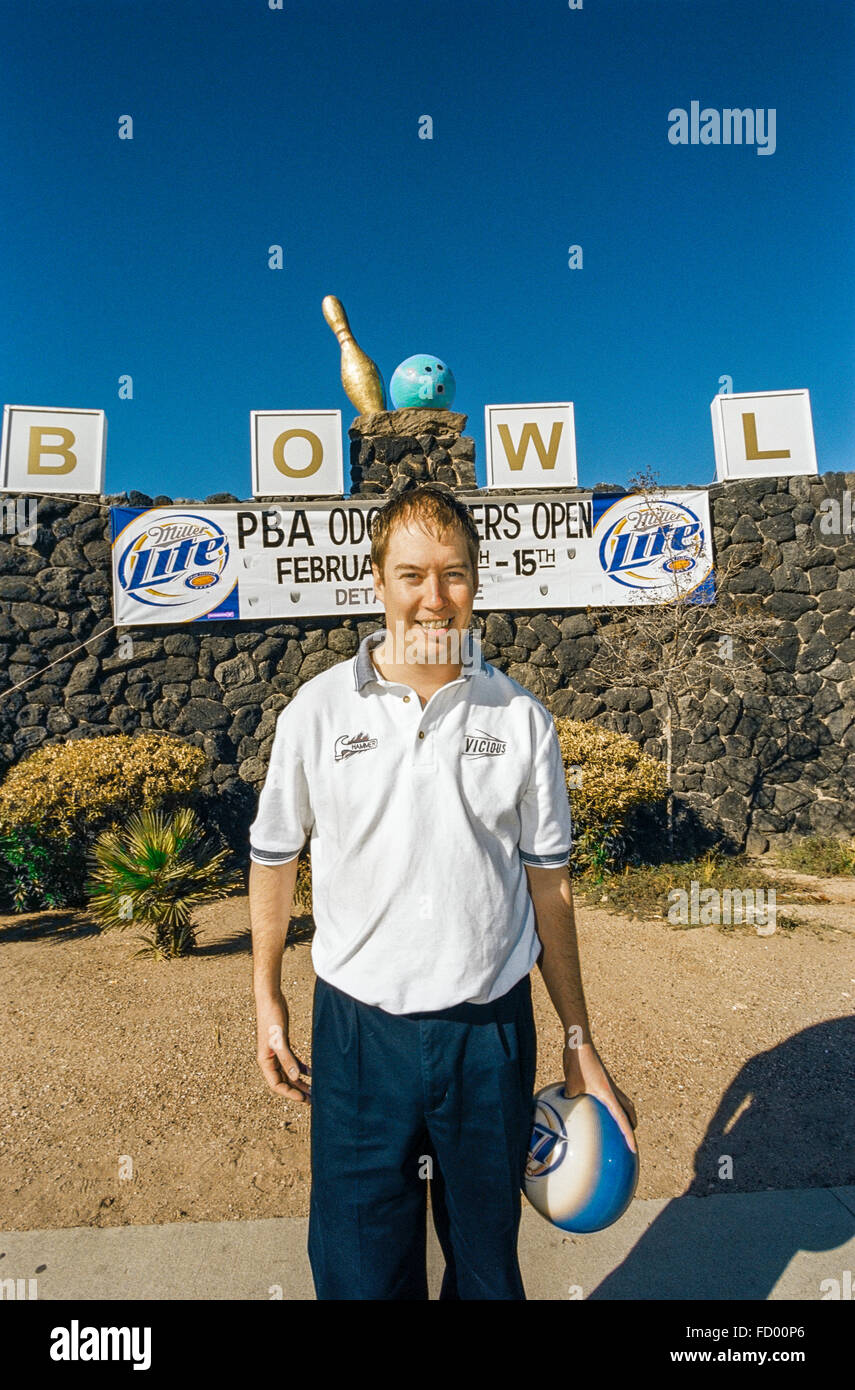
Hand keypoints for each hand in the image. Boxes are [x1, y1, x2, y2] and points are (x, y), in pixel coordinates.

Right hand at [256, 995, 311, 1103]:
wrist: (270, 999)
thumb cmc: (271, 1018)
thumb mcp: (279, 1040)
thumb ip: (287, 1059)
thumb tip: (295, 1078)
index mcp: (265, 1061)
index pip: (277, 1085)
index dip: (290, 1093)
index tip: (303, 1098)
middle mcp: (270, 1059)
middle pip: (284, 1081)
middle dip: (297, 1091)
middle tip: (312, 1100)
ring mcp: (277, 1053)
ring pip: (289, 1073)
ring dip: (301, 1082)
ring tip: (314, 1091)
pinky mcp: (284, 1045)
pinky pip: (292, 1061)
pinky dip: (302, 1068)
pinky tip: (312, 1072)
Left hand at [562, 1040, 636, 1154]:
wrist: (580, 1042)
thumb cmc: (577, 1062)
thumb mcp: (571, 1084)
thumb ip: (571, 1099)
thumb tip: (563, 1115)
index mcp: (608, 1094)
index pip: (623, 1119)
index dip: (629, 1135)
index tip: (633, 1149)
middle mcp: (612, 1089)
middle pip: (629, 1109)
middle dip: (631, 1124)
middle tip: (630, 1137)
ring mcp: (608, 1083)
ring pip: (622, 1101)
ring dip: (624, 1113)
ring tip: (618, 1124)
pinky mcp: (601, 1078)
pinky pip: (610, 1095)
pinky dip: (609, 1104)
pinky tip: (595, 1107)